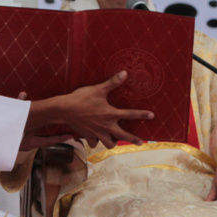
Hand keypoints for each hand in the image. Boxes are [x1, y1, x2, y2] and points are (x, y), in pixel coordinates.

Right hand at [27, 71, 151, 148]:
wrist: (64, 109)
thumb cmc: (82, 98)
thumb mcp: (98, 89)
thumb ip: (113, 82)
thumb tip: (125, 73)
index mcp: (111, 114)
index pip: (130, 114)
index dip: (142, 115)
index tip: (152, 116)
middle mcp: (106, 126)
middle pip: (123, 136)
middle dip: (133, 139)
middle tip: (140, 142)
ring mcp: (97, 133)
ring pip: (109, 144)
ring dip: (113, 142)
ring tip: (115, 141)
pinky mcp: (88, 136)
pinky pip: (94, 143)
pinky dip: (96, 142)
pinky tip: (96, 139)